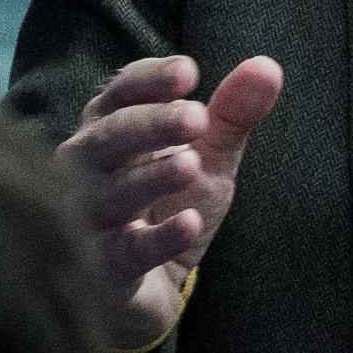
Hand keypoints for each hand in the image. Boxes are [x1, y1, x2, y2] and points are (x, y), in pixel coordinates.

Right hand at [60, 53, 282, 351]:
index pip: (120, 94)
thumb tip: (268, 67)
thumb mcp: (207, 156)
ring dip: (150, 178)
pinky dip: (158, 238)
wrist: (153, 286)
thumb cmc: (170, 204)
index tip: (190, 73)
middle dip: (151, 125)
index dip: (150, 80)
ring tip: (191, 163)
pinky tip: (189, 223)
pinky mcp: (105, 270)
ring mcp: (88, 221)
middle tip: (197, 116)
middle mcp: (85, 170)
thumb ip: (232, 114)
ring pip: (112, 195)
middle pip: (108, 138)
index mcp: (107, 129)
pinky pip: (128, 252)